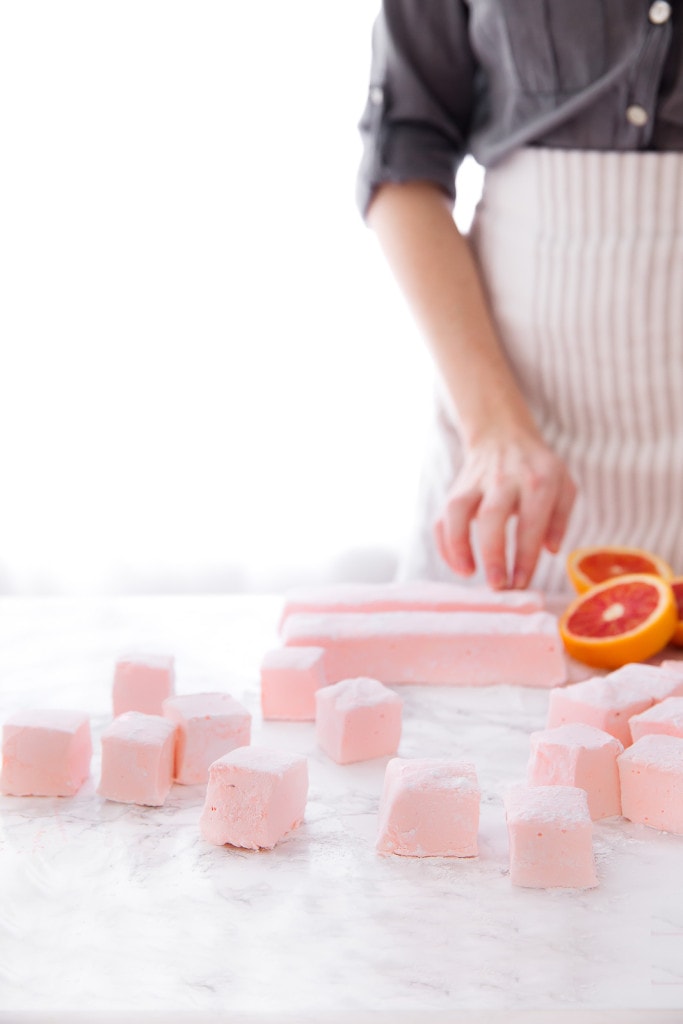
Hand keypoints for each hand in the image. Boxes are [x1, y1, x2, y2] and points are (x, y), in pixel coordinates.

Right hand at [434, 430, 575, 589]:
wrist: (503, 435)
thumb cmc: (539, 470)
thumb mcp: (564, 486)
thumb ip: (561, 518)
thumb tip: (551, 550)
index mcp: (538, 480)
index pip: (531, 521)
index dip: (525, 555)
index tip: (521, 583)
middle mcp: (504, 479)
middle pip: (492, 515)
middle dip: (492, 553)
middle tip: (496, 585)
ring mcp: (475, 483)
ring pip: (458, 511)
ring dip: (458, 545)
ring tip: (468, 573)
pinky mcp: (456, 489)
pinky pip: (443, 516)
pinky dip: (445, 543)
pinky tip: (458, 565)